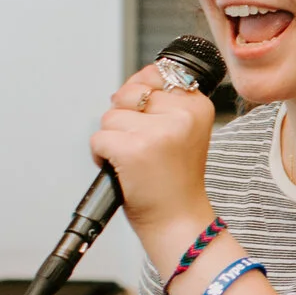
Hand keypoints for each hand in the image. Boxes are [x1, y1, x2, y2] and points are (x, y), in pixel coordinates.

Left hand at [91, 63, 218, 267]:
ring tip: (135, 162)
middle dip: (124, 120)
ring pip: (109, 117)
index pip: (156, 74)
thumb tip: (132, 81)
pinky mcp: (132, 149)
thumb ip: (163, 102)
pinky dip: (102, 156)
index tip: (149, 121)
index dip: (142, 97)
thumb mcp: (183, 132)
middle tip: (143, 147)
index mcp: (197, 107)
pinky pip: (98, 139)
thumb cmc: (175, 180)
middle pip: (128, 94)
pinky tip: (123, 170)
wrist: (178, 220)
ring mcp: (156, 132)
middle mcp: (181, 116)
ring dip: (113, 140)